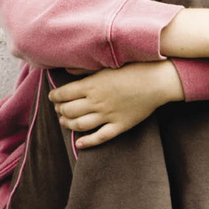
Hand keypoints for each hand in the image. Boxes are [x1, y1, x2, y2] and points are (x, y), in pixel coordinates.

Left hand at [48, 60, 183, 148]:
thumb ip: (85, 69)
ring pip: (80, 125)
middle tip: (59, 108)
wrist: (156, 81)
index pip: (64, 94)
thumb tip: (66, 70)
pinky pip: (100, 137)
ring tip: (64, 121)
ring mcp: (107, 116)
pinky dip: (87, 142)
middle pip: (69, 111)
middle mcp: (96, 102)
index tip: (53, 97)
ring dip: (68, 124)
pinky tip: (79, 144)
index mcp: (91, 85)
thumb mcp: (106, 64)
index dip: (55, 97)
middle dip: (60, 110)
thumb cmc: (132, 68)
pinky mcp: (119, 126)